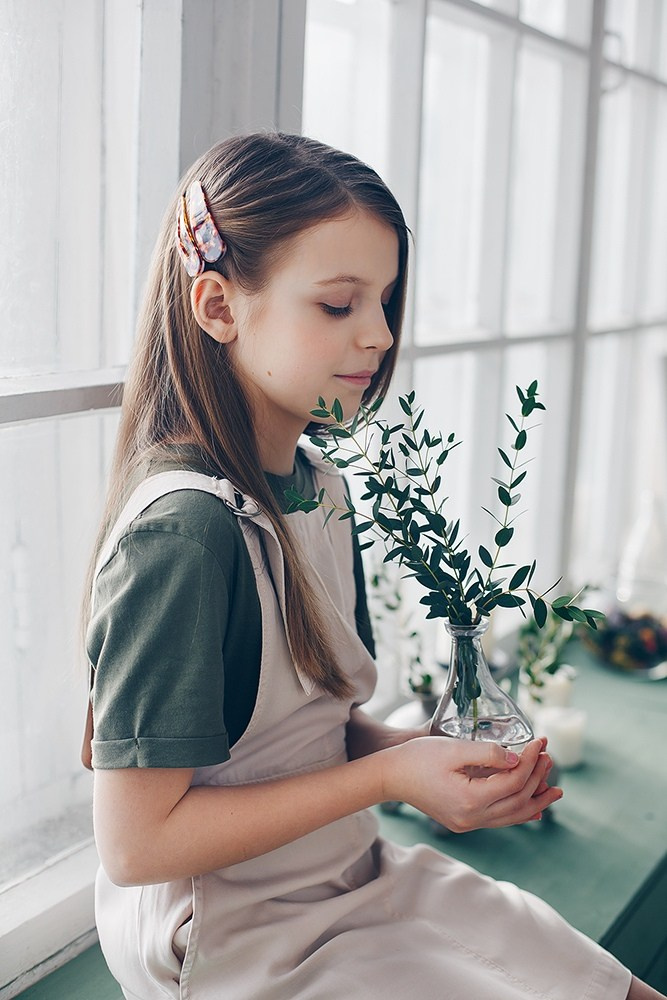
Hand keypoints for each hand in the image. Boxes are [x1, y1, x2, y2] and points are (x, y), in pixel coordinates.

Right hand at [379, 736, 560, 832]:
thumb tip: (517, 758)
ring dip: (535, 800)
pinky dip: (519, 812)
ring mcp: (467, 823)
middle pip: (518, 801)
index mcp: (470, 800)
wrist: (390, 776)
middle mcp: (472, 818)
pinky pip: (499, 819)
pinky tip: (533, 809)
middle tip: (549, 756)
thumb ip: (488, 753)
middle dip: (537, 778)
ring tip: (556, 790)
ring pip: (512, 816)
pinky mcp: (463, 821)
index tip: (540, 742)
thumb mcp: (453, 748)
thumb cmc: (417, 758)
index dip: (531, 761)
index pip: (513, 782)